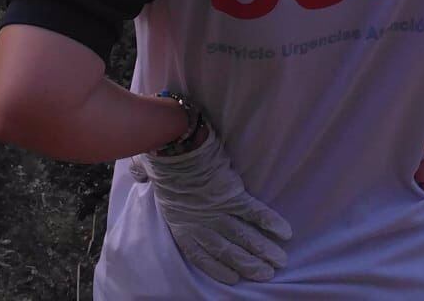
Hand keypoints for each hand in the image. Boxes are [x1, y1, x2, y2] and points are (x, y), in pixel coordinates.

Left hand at [129, 129, 291, 283]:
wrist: (174, 144)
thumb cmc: (157, 156)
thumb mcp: (145, 170)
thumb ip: (143, 176)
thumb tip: (139, 174)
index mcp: (179, 220)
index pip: (200, 254)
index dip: (218, 268)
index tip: (233, 278)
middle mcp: (201, 221)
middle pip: (227, 250)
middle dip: (248, 265)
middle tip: (266, 275)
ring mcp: (219, 210)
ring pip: (244, 236)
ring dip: (263, 250)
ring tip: (278, 262)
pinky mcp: (234, 194)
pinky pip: (255, 212)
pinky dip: (270, 222)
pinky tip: (285, 233)